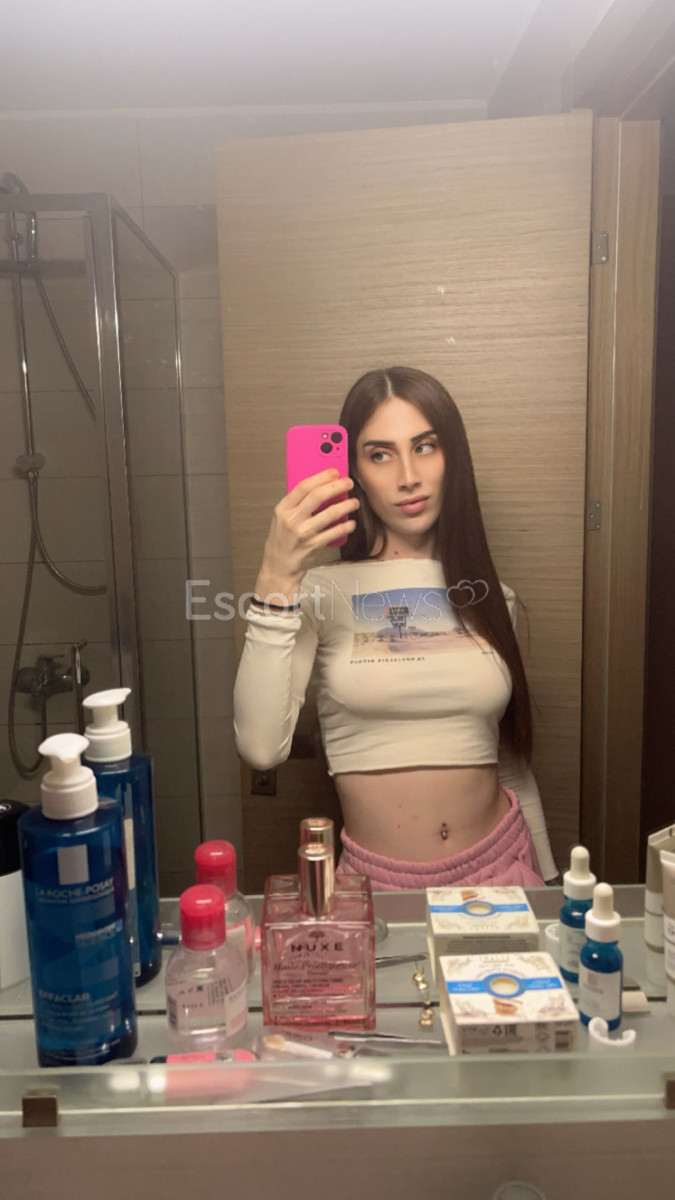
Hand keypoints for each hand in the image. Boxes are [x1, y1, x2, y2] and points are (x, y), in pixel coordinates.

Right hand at [255, 468, 359, 600]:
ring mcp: (303, 533)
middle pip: (318, 496)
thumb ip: (297, 503)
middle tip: (348, 483)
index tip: (334, 472)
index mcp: (283, 509)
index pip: (303, 486)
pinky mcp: (313, 546)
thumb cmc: (282, 541)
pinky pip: (335, 532)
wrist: (279, 566)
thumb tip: (321, 487)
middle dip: (337, 486)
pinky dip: (346, 526)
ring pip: (329, 514)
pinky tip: (351, 523)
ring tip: (354, 502)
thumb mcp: (282, 518)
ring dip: (345, 506)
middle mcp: (292, 520)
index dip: (321, 477)